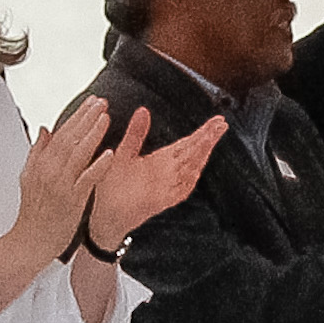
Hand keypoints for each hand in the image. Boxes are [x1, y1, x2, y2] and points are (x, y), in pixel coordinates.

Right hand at [0, 98, 114, 267]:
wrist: (30, 241)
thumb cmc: (33, 213)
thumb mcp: (29, 177)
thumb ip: (37, 151)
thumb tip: (43, 130)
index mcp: (42, 164)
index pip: (62, 132)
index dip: (77, 115)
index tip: (90, 102)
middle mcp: (51, 171)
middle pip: (70, 138)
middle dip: (87, 117)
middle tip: (101, 102)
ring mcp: (62, 185)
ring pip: (78, 153)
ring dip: (93, 134)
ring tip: (105, 118)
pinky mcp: (72, 200)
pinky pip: (86, 179)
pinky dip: (97, 166)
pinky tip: (108, 154)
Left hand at [86, 103, 226, 248]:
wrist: (102, 213)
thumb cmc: (114, 185)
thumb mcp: (125, 153)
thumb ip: (136, 133)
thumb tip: (143, 109)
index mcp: (162, 160)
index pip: (188, 143)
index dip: (203, 132)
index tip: (218, 120)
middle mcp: (168, 173)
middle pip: (193, 153)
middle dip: (208, 139)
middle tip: (221, 124)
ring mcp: (166, 187)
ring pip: (190, 169)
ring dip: (201, 155)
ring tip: (210, 139)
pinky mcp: (160, 201)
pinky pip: (179, 190)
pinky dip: (188, 179)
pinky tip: (195, 168)